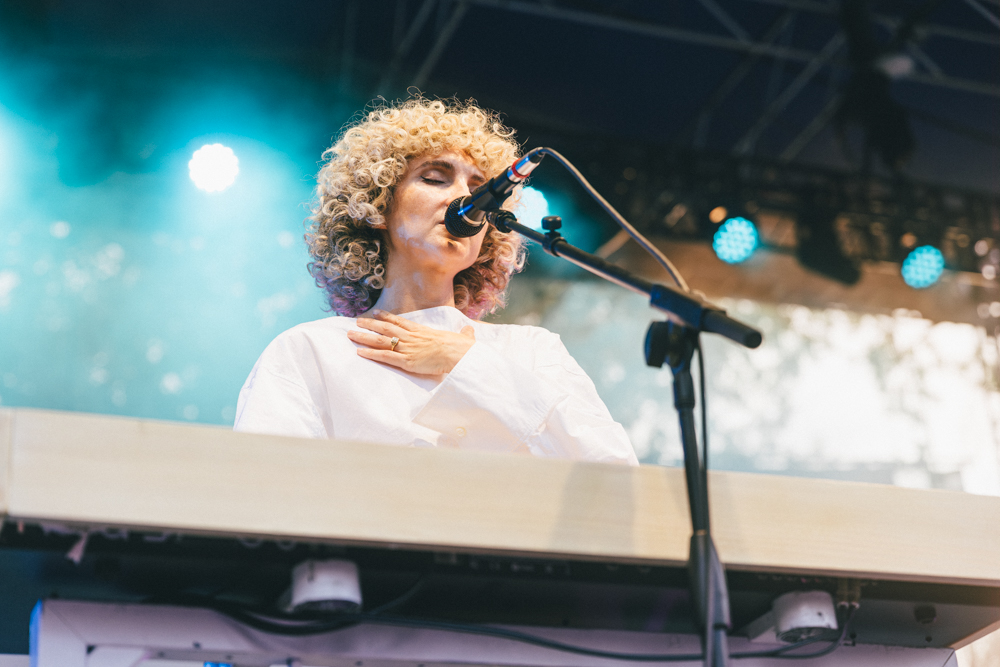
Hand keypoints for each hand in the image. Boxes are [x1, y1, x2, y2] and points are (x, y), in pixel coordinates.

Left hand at [347, 309, 475, 374]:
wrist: (459, 354)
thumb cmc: (462, 347)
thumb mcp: (463, 337)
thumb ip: (464, 334)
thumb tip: (469, 330)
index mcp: (422, 331)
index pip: (400, 322)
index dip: (386, 317)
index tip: (376, 313)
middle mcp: (411, 337)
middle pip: (386, 329)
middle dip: (370, 325)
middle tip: (357, 321)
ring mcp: (407, 348)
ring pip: (381, 341)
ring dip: (364, 337)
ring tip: (351, 334)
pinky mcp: (406, 361)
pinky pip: (385, 356)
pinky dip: (371, 354)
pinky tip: (359, 352)